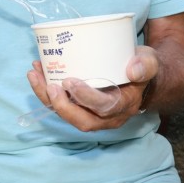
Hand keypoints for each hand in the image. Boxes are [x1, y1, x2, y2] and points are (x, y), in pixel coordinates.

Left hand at [25, 47, 158, 130]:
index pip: (104, 108)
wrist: (137, 72)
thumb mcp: (149, 61)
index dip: (85, 98)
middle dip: (61, 106)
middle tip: (49, 85)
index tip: (70, 82)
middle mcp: (107, 116)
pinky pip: (60, 104)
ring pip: (66, 114)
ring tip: (34, 74)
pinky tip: (37, 72)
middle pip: (82, 120)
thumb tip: (133, 70)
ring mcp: (91, 113)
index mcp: (124, 106)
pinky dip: (45, 91)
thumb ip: (145, 65)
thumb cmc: (140, 66)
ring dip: (46, 97)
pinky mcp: (78, 106)